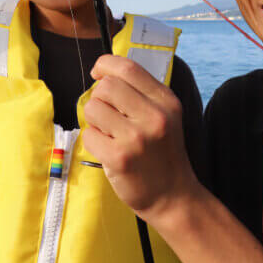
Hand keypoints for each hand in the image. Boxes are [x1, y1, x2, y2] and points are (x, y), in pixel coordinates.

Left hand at [83, 54, 198, 222]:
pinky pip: (89, 135)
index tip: (98, 74)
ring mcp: (136, 138)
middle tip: (108, 116)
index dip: (105, 65)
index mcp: (166, 101)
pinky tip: (109, 151)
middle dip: (99, 98)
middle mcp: (154, 116)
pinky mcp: (119, 158)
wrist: (173, 196)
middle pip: (106, 86)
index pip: (128, 68)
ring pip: (93, 108)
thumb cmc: (162, 154)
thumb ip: (140, 93)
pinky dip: (93, 142)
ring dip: (94, 121)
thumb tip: (102, 74)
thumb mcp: (165, 116)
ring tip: (110, 134)